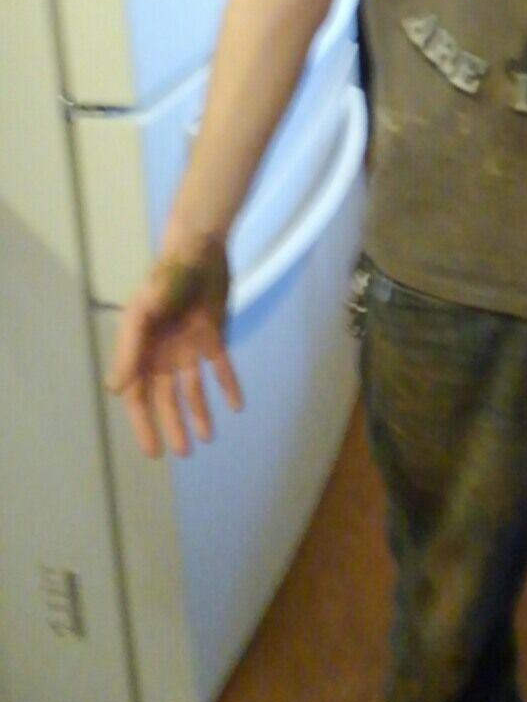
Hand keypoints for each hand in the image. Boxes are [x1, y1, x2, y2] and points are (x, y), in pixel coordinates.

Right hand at [105, 237, 242, 458]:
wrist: (199, 248)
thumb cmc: (166, 278)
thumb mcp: (142, 313)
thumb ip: (130, 351)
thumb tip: (115, 390)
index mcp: (141, 349)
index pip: (139, 396)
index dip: (144, 424)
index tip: (154, 452)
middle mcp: (162, 352)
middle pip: (167, 398)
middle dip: (174, 426)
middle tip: (184, 453)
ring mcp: (188, 345)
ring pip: (192, 388)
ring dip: (199, 412)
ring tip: (207, 438)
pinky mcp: (213, 335)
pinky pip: (220, 367)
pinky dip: (227, 385)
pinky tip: (236, 406)